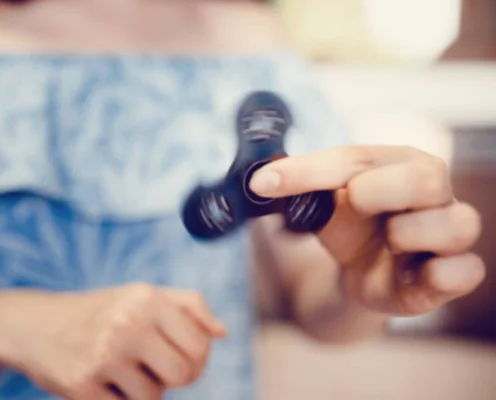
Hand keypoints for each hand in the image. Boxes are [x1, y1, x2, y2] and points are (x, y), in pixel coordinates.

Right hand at [0, 284, 225, 399]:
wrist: (36, 325)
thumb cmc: (103, 311)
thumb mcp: (143, 295)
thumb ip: (190, 306)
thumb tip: (222, 332)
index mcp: (148, 298)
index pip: (200, 346)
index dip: (195, 359)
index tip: (177, 356)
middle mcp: (127, 323)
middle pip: (183, 375)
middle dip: (173, 378)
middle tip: (154, 368)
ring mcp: (103, 355)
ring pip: (154, 398)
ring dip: (143, 391)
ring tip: (121, 370)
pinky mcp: (82, 385)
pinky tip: (102, 380)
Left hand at [249, 145, 484, 315]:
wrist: (362, 269)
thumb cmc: (350, 224)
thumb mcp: (321, 202)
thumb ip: (297, 185)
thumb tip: (259, 180)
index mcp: (397, 163)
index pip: (356, 158)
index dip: (309, 171)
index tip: (265, 183)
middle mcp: (432, 193)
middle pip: (428, 177)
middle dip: (382, 190)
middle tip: (354, 201)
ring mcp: (447, 234)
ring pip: (458, 224)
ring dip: (412, 234)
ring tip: (389, 243)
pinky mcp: (451, 274)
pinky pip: (467, 271)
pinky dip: (439, 274)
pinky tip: (410, 274)